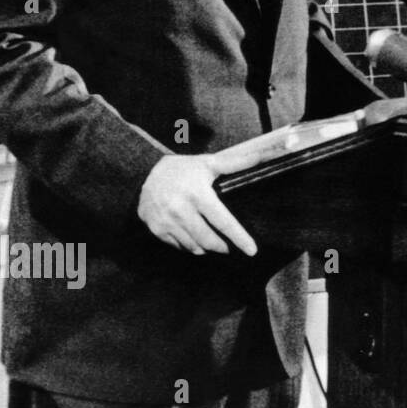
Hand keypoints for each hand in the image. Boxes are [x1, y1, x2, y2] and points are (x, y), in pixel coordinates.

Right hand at [137, 151, 261, 255]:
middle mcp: (181, 210)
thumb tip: (261, 156)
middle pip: (209, 240)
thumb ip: (236, 163)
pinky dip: (189, 246)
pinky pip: (178, 246)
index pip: (224, 222)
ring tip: (214, 244)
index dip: (239, 238)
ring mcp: (166, 221)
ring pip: (193, 246)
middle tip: (229, 247)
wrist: (145, 172)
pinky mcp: (156, 228)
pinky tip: (194, 240)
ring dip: (206, 248)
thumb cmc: (183, 169)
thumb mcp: (209, 163)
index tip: (251, 251)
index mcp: (198, 195)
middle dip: (223, 247)